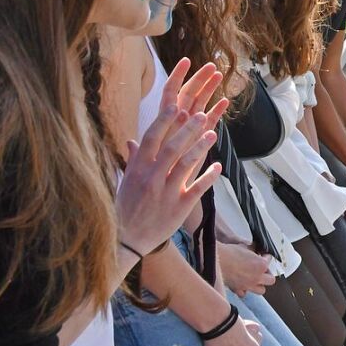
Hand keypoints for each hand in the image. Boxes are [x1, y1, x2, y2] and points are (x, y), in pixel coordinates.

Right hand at [117, 59, 227, 254]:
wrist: (128, 240)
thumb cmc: (127, 207)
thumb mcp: (126, 182)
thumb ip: (134, 160)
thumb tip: (133, 141)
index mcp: (138, 169)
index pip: (152, 139)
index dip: (165, 121)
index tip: (177, 105)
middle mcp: (152, 179)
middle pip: (171, 148)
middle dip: (187, 130)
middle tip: (202, 114)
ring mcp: (166, 193)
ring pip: (186, 166)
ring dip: (200, 148)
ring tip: (213, 134)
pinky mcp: (179, 208)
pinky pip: (197, 189)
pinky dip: (209, 177)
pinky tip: (219, 166)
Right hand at [218, 243, 275, 296]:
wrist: (217, 260)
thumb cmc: (230, 252)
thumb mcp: (245, 247)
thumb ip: (253, 250)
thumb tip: (254, 249)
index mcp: (261, 265)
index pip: (269, 260)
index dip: (265, 257)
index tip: (262, 255)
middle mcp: (257, 277)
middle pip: (271, 280)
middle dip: (268, 274)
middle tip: (262, 269)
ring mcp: (248, 285)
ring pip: (261, 290)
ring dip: (259, 284)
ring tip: (255, 278)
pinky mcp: (238, 290)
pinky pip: (245, 293)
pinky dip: (244, 290)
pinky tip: (242, 284)